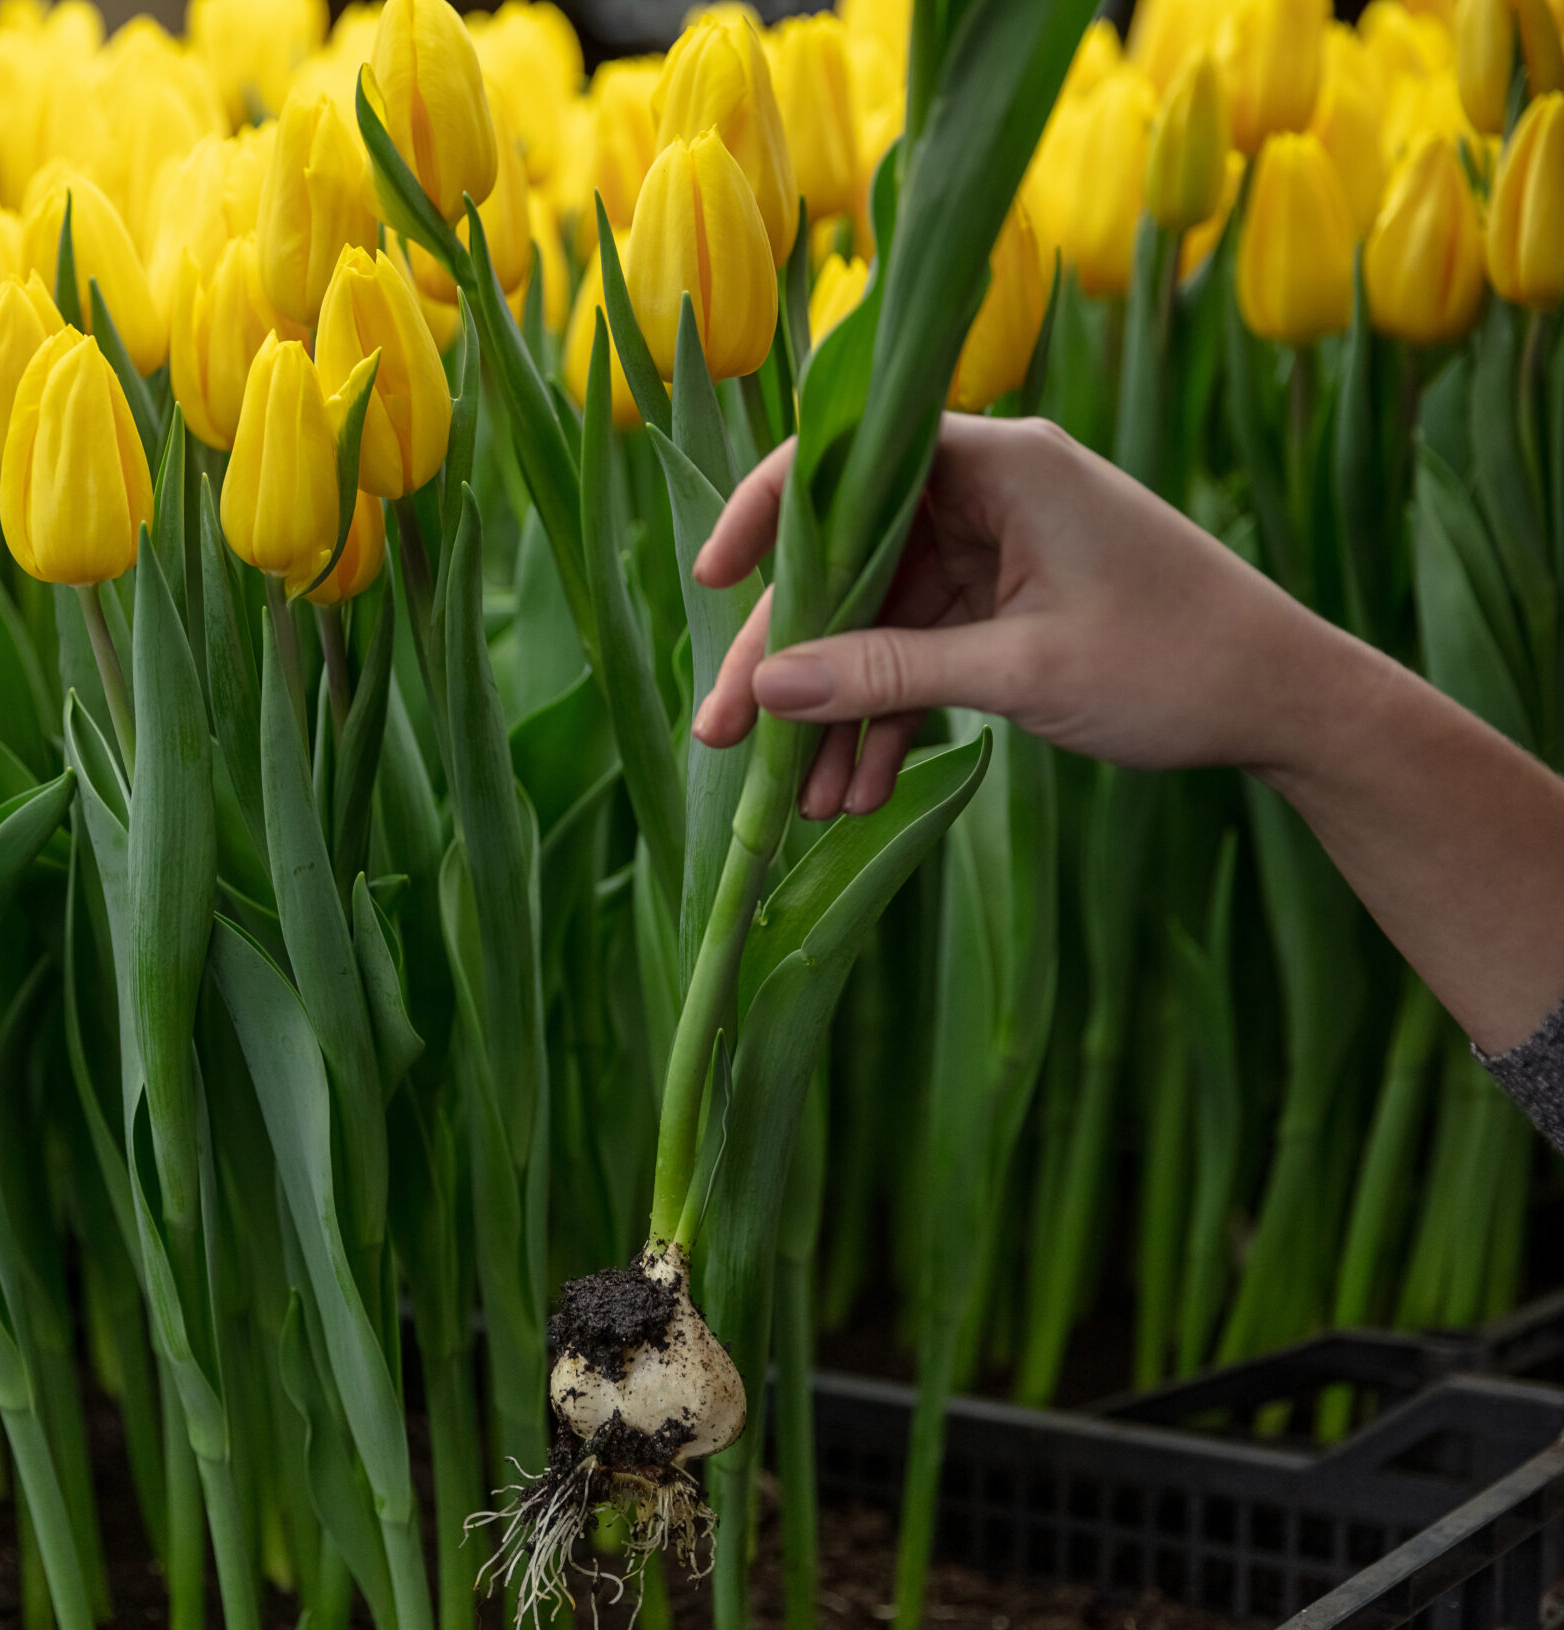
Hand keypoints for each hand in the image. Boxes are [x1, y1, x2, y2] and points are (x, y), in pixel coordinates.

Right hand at [689, 413, 1348, 817]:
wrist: (1291, 702)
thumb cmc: (1176, 663)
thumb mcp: (1020, 672)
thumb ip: (886, 675)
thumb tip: (769, 691)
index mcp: (1000, 462)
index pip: (849, 460)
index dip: (765, 515)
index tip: (711, 582)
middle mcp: (991, 489)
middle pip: (850, 560)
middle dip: (789, 657)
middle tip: (724, 735)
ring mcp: (998, 546)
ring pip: (878, 618)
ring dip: (840, 708)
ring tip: (806, 797)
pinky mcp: (1008, 600)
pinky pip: (920, 649)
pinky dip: (890, 713)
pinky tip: (858, 785)